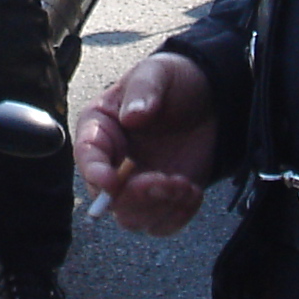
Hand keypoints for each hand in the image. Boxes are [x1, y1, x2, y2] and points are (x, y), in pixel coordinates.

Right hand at [74, 51, 217, 234]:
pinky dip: (178, 216)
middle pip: (108, 198)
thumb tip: (132, 116)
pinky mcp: (164, 198)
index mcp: (100, 128)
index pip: (86, 155)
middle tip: (165, 180)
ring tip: (186, 184)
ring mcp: (138, 184)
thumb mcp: (157, 73)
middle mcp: (113, 162)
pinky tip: (193, 191)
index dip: (95, 172)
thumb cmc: (173, 81)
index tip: (111, 181)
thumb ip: (144, 90)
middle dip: (135, 197)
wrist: (212, 97)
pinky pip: (162, 225)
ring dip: (159, 208)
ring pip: (133, 218)